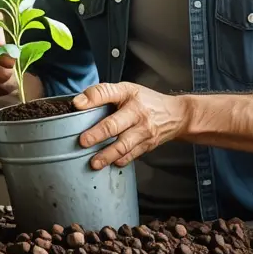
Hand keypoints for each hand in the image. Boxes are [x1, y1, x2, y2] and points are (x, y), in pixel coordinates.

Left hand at [74, 82, 189, 169]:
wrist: (176, 115)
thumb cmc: (145, 101)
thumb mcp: (126, 90)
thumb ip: (102, 94)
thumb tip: (78, 103)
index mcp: (129, 95)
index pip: (108, 93)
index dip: (92, 99)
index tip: (76, 105)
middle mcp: (137, 113)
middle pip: (115, 125)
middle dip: (97, 135)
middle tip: (82, 142)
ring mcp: (143, 131)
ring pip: (123, 145)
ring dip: (107, 155)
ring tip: (94, 162)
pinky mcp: (147, 145)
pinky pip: (132, 155)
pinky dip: (120, 160)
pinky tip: (111, 163)